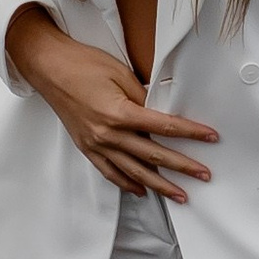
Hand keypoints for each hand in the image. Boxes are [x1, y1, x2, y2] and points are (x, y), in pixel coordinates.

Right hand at [6, 6, 218, 200]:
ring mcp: (95, 144)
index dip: (190, 132)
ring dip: (159, 185)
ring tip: (180, 195)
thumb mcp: (120, 73)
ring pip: (133, 171)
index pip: (164, 127)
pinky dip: (126, 183)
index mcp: (119, 112)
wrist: (48, 68)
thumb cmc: (83, 64)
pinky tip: (141, 190)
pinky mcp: (86, 147)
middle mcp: (108, 133)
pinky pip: (109, 172)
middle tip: (204, 175)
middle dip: (182, 166)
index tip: (210, 137)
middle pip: (153, 155)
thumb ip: (143, 97)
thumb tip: (162, 113)